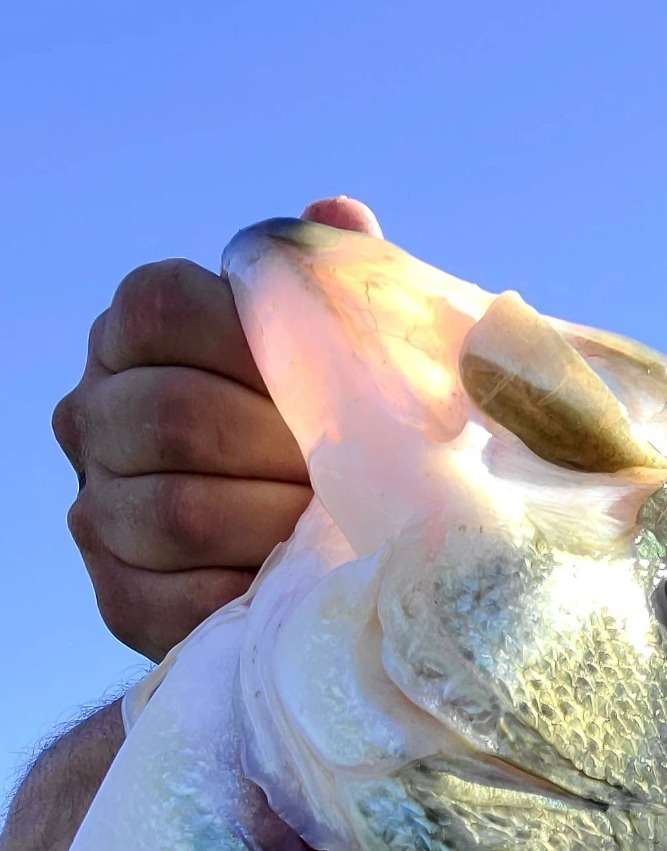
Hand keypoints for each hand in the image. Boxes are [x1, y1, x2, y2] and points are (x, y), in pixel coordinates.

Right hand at [52, 197, 381, 661]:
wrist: (315, 554)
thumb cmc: (329, 426)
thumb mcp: (335, 350)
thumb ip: (329, 285)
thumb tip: (337, 217)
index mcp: (134, 332)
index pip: (164, 308)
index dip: (252, 342)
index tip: (330, 383)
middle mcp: (93, 413)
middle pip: (175, 415)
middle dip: (280, 448)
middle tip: (355, 473)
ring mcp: (97, 509)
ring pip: (176, 511)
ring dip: (272, 523)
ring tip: (337, 527)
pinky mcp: (119, 597)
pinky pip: (175, 599)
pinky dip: (249, 593)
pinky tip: (298, 585)